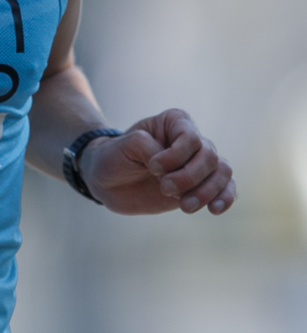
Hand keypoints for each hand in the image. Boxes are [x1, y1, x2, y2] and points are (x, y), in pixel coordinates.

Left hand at [78, 109, 234, 215]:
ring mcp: (198, 164)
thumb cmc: (114, 156)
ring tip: (184, 207)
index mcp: (175, 122)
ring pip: (222, 172)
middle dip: (189, 177)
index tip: (152, 167)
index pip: (191, 137)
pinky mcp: (200, 186)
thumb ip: (148, 148)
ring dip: (206, 191)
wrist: (107, 181)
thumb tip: (172, 169)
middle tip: (164, 189)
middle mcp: (192, 141)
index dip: (176, 156)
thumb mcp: (124, 146)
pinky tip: (214, 209)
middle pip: (209, 156)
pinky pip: (226, 188)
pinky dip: (225, 198)